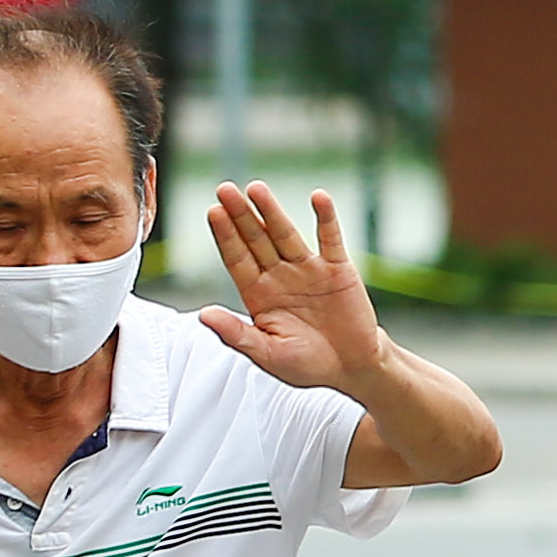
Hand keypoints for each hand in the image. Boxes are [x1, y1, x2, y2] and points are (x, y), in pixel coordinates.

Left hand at [197, 182, 387, 390]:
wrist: (353, 368)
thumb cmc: (307, 364)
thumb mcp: (267, 355)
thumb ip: (236, 334)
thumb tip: (203, 315)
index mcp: (258, 294)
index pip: (236, 259)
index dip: (224, 236)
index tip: (212, 212)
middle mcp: (279, 276)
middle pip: (256, 239)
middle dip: (241, 215)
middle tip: (225, 189)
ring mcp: (308, 270)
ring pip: (286, 234)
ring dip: (272, 211)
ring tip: (257, 188)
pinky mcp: (338, 269)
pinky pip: (330, 239)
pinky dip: (326, 218)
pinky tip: (318, 197)